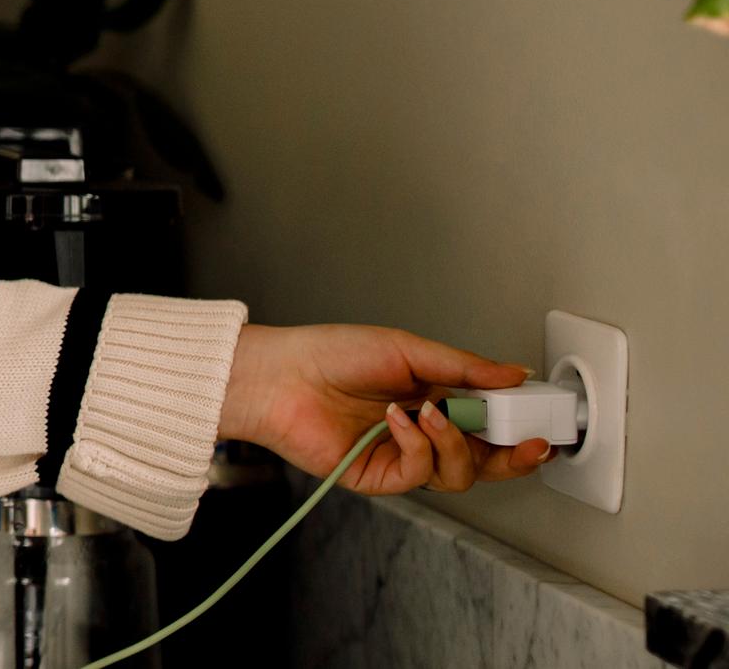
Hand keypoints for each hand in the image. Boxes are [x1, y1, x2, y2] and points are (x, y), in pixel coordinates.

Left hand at [216, 322, 554, 494]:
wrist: (282, 375)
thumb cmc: (332, 354)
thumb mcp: (408, 349)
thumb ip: (465, 368)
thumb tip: (516, 374)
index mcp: (437, 396)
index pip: (492, 420)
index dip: (520, 424)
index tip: (544, 417)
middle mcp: (425, 430)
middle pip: (486, 459)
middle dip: (514, 454)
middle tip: (530, 440)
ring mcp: (404, 456)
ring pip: (460, 474)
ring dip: (456, 444)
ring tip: (432, 412)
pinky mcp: (381, 477)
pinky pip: (420, 473)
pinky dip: (418, 446)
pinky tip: (400, 420)